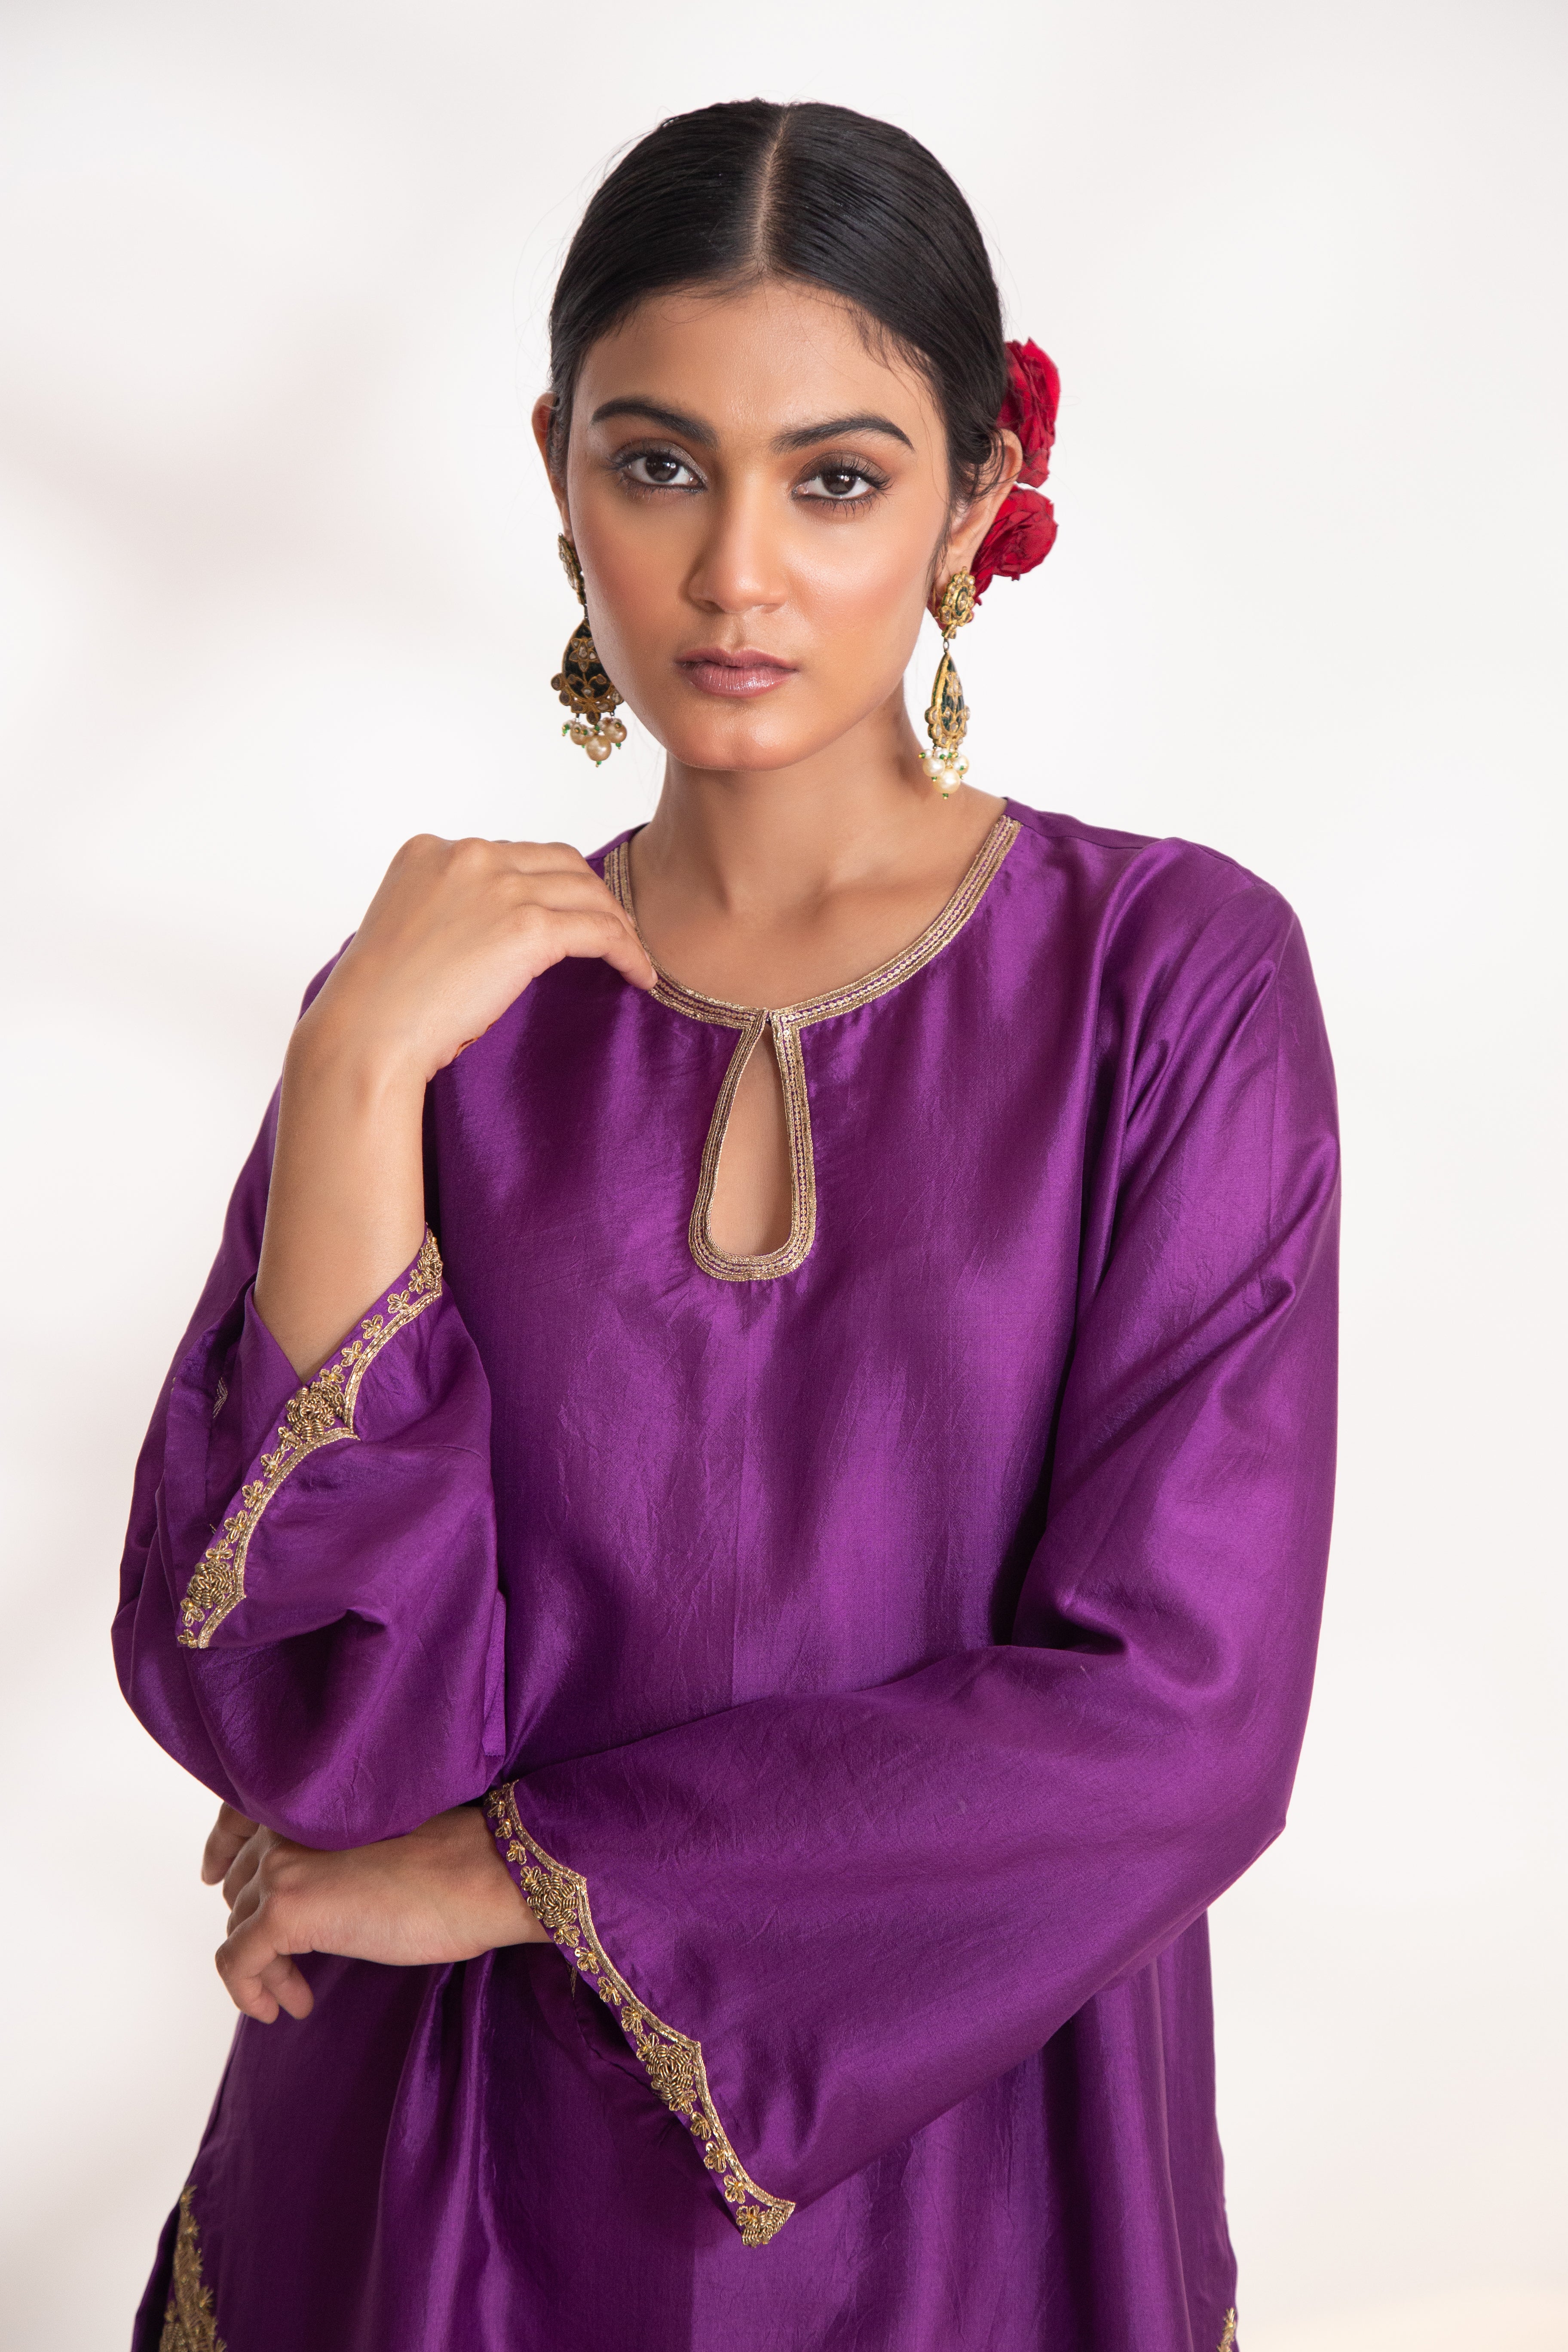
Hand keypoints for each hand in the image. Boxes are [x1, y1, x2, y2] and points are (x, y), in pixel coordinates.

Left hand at [208, 1803, 545, 2023]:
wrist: (480, 1876)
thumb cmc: (450, 1865)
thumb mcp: (375, 1846)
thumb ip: (330, 1852)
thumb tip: (305, 1895)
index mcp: (311, 1803)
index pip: (236, 1818)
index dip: (221, 1851)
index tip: (215, 1877)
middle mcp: (285, 1826)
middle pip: (240, 1882)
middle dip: (258, 1926)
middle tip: (290, 1966)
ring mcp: (282, 1867)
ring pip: (238, 1924)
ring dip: (265, 1964)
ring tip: (299, 1989)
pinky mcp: (286, 1912)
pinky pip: (237, 1962)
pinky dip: (249, 1991)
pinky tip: (282, 2007)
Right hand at [299, 835, 657, 1085]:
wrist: (366, 1034)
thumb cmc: (380, 1003)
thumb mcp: (410, 930)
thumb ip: (452, 910)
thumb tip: (497, 931)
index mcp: (430, 850)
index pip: (512, 855)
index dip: (549, 884)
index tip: (567, 912)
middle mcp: (466, 854)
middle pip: (558, 861)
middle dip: (592, 895)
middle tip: (613, 930)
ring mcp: (498, 886)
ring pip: (587, 891)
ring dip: (617, 922)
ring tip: (631, 955)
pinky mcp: (527, 926)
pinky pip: (599, 930)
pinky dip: (627, 950)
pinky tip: (638, 975)